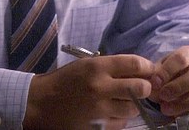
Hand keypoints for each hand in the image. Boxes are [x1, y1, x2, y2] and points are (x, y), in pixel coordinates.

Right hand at [24, 54, 154, 129]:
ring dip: (132, 105)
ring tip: (122, 102)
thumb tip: (140, 70)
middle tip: (140, 88)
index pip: (135, 64)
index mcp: (97, 67)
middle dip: (144, 88)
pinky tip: (109, 113)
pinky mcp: (98, 127)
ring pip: (133, 109)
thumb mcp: (86, 65)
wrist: (40, 103)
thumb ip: (111, 67)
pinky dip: (119, 118)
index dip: (148, 68)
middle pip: (141, 88)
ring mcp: (100, 110)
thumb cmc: (65, 81)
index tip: (148, 71)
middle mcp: (101, 87)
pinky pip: (121, 123)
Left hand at [147, 45, 188, 116]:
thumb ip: (156, 76)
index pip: (182, 58)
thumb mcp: (162, 69)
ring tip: (166, 108)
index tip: (155, 82)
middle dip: (178, 87)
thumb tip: (152, 86)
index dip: (167, 71)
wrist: (184, 83)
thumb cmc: (171, 73)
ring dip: (183, 103)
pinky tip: (177, 115)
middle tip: (163, 96)